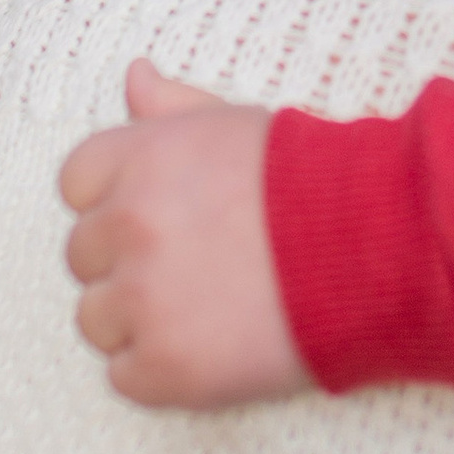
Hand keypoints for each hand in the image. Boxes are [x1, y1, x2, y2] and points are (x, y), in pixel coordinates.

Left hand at [58, 59, 309, 409]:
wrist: (377, 252)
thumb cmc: (311, 183)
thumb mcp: (238, 126)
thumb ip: (174, 108)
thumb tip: (133, 75)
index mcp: (140, 158)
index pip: (75, 183)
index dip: (115, 201)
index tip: (162, 216)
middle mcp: (130, 224)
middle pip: (82, 255)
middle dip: (127, 261)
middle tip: (194, 267)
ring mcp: (144, 300)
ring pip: (95, 319)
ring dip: (137, 321)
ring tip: (204, 311)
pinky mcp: (167, 366)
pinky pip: (124, 377)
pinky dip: (161, 373)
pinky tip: (212, 349)